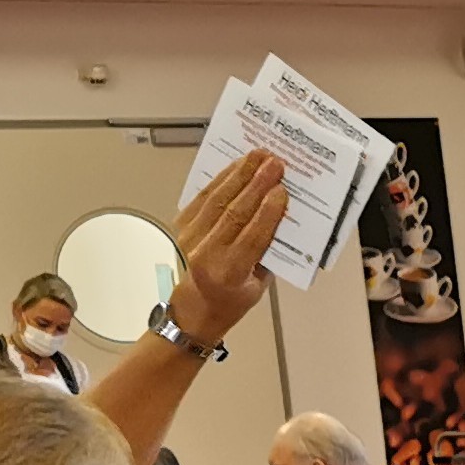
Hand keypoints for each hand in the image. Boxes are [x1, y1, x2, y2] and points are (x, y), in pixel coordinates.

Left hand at [167, 153, 288, 347]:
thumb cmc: (229, 301)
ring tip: (259, 156)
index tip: (282, 191)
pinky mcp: (181, 224)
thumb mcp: (257, 287)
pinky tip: (238, 166)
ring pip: (218, 198)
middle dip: (257, 184)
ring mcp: (189, 237)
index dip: (268, 212)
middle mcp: (204, 254)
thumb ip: (267, 252)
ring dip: (241, 174)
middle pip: (234, 212)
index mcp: (227, 274)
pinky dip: (222, 178)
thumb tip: (279, 214)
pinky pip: (204, 196)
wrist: (192, 307)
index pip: (251, 237)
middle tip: (275, 164)